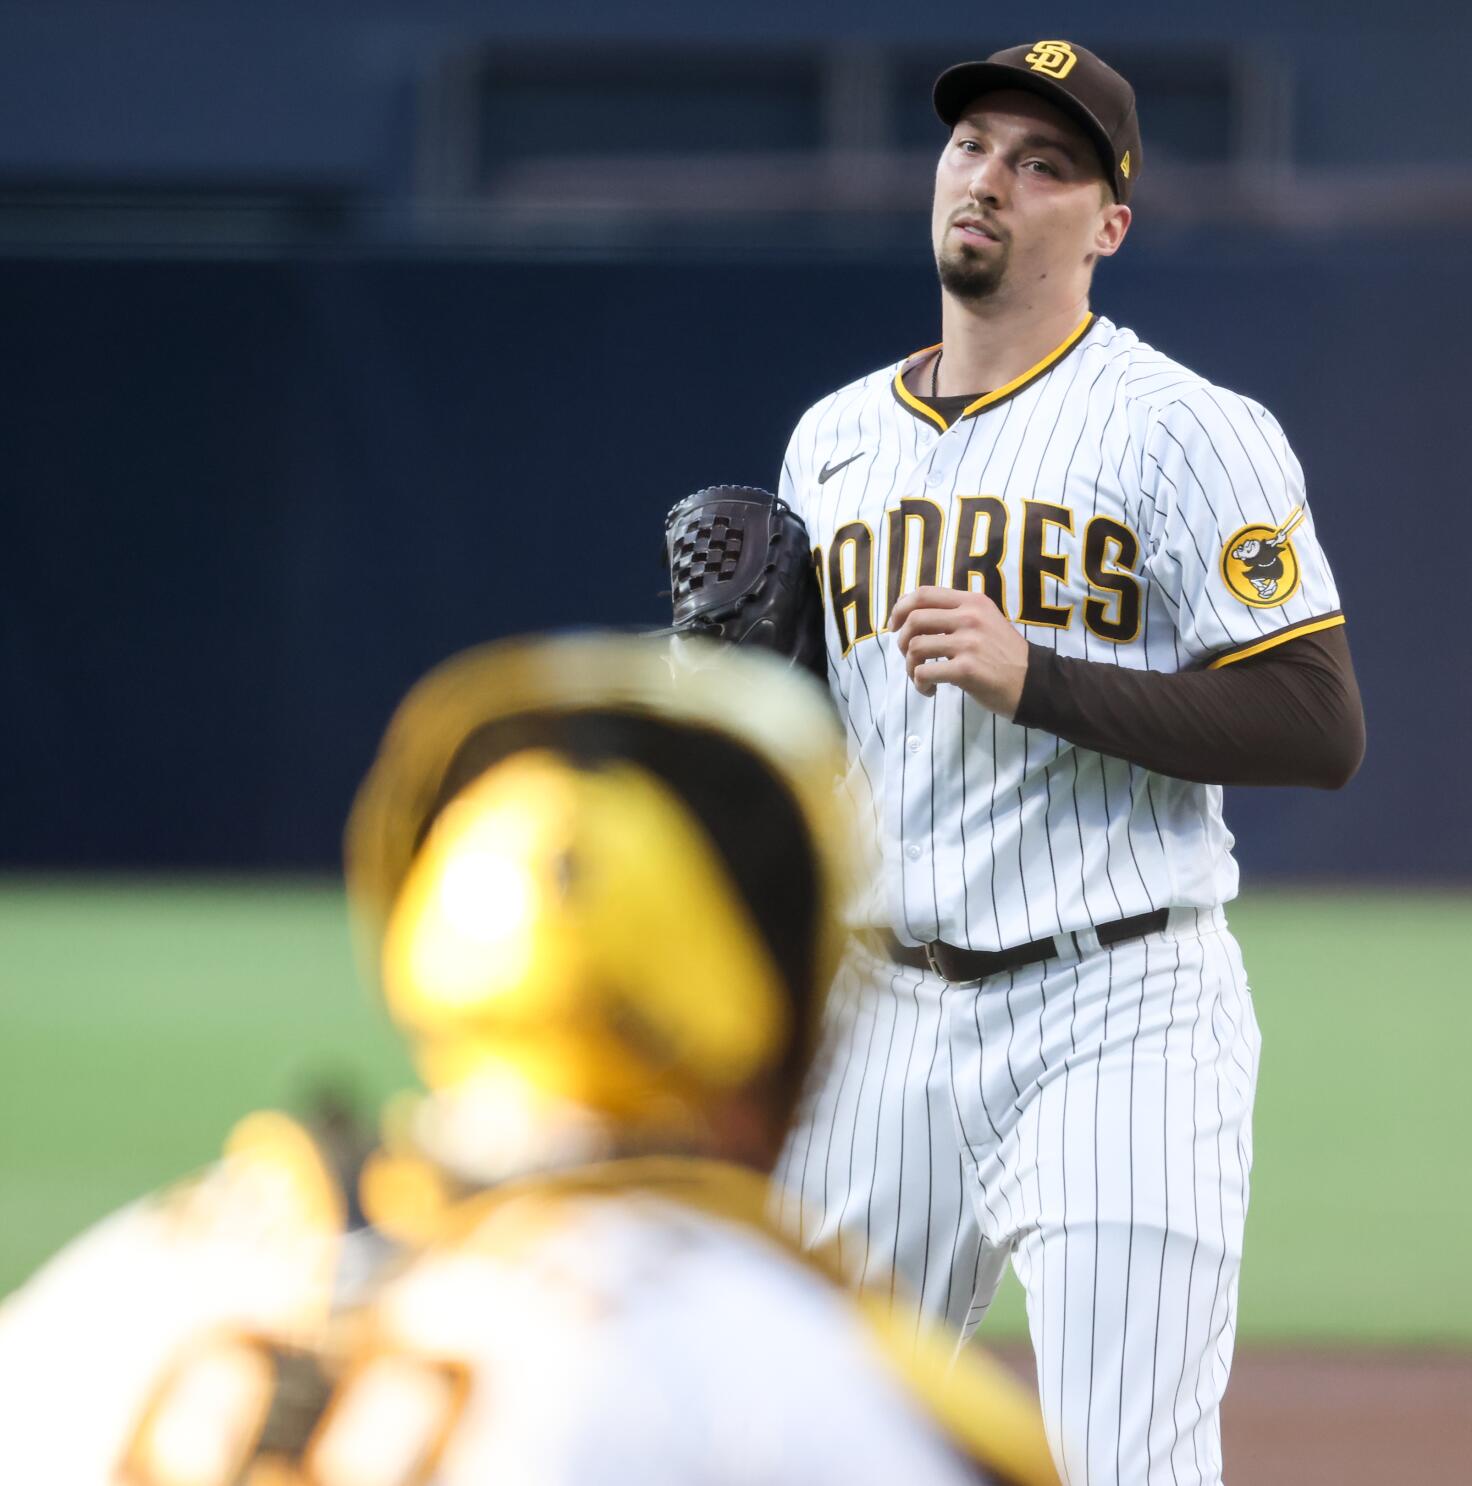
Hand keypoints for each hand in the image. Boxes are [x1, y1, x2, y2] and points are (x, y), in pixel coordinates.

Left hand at [889, 586, 1030, 716]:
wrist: (1033, 682)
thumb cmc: (1004, 654)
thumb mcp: (985, 621)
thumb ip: (956, 614)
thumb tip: (913, 616)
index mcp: (972, 602)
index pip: (924, 594)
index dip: (901, 608)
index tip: (895, 626)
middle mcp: (970, 617)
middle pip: (914, 619)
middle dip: (902, 640)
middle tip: (908, 655)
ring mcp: (968, 643)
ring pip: (916, 647)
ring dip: (910, 666)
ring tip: (920, 676)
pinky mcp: (966, 669)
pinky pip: (924, 673)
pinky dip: (919, 684)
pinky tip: (929, 690)